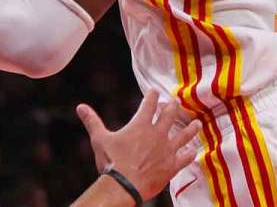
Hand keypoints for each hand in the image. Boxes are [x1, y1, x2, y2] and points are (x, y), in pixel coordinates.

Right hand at [76, 91, 201, 199]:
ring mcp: (167, 150)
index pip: (149, 104)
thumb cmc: (111, 162)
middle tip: (176, 102)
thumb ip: (92, 121)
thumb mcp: (99, 139)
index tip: (155, 91)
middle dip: (173, 107)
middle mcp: (157, 134)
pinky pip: (185, 158)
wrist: (125, 185)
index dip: (152, 96)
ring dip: (190, 128)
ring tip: (196, 123)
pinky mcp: (172, 165)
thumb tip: (80, 107)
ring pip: (184, 135)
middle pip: (170, 115)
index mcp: (140, 125)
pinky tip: (194, 151)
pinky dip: (190, 154)